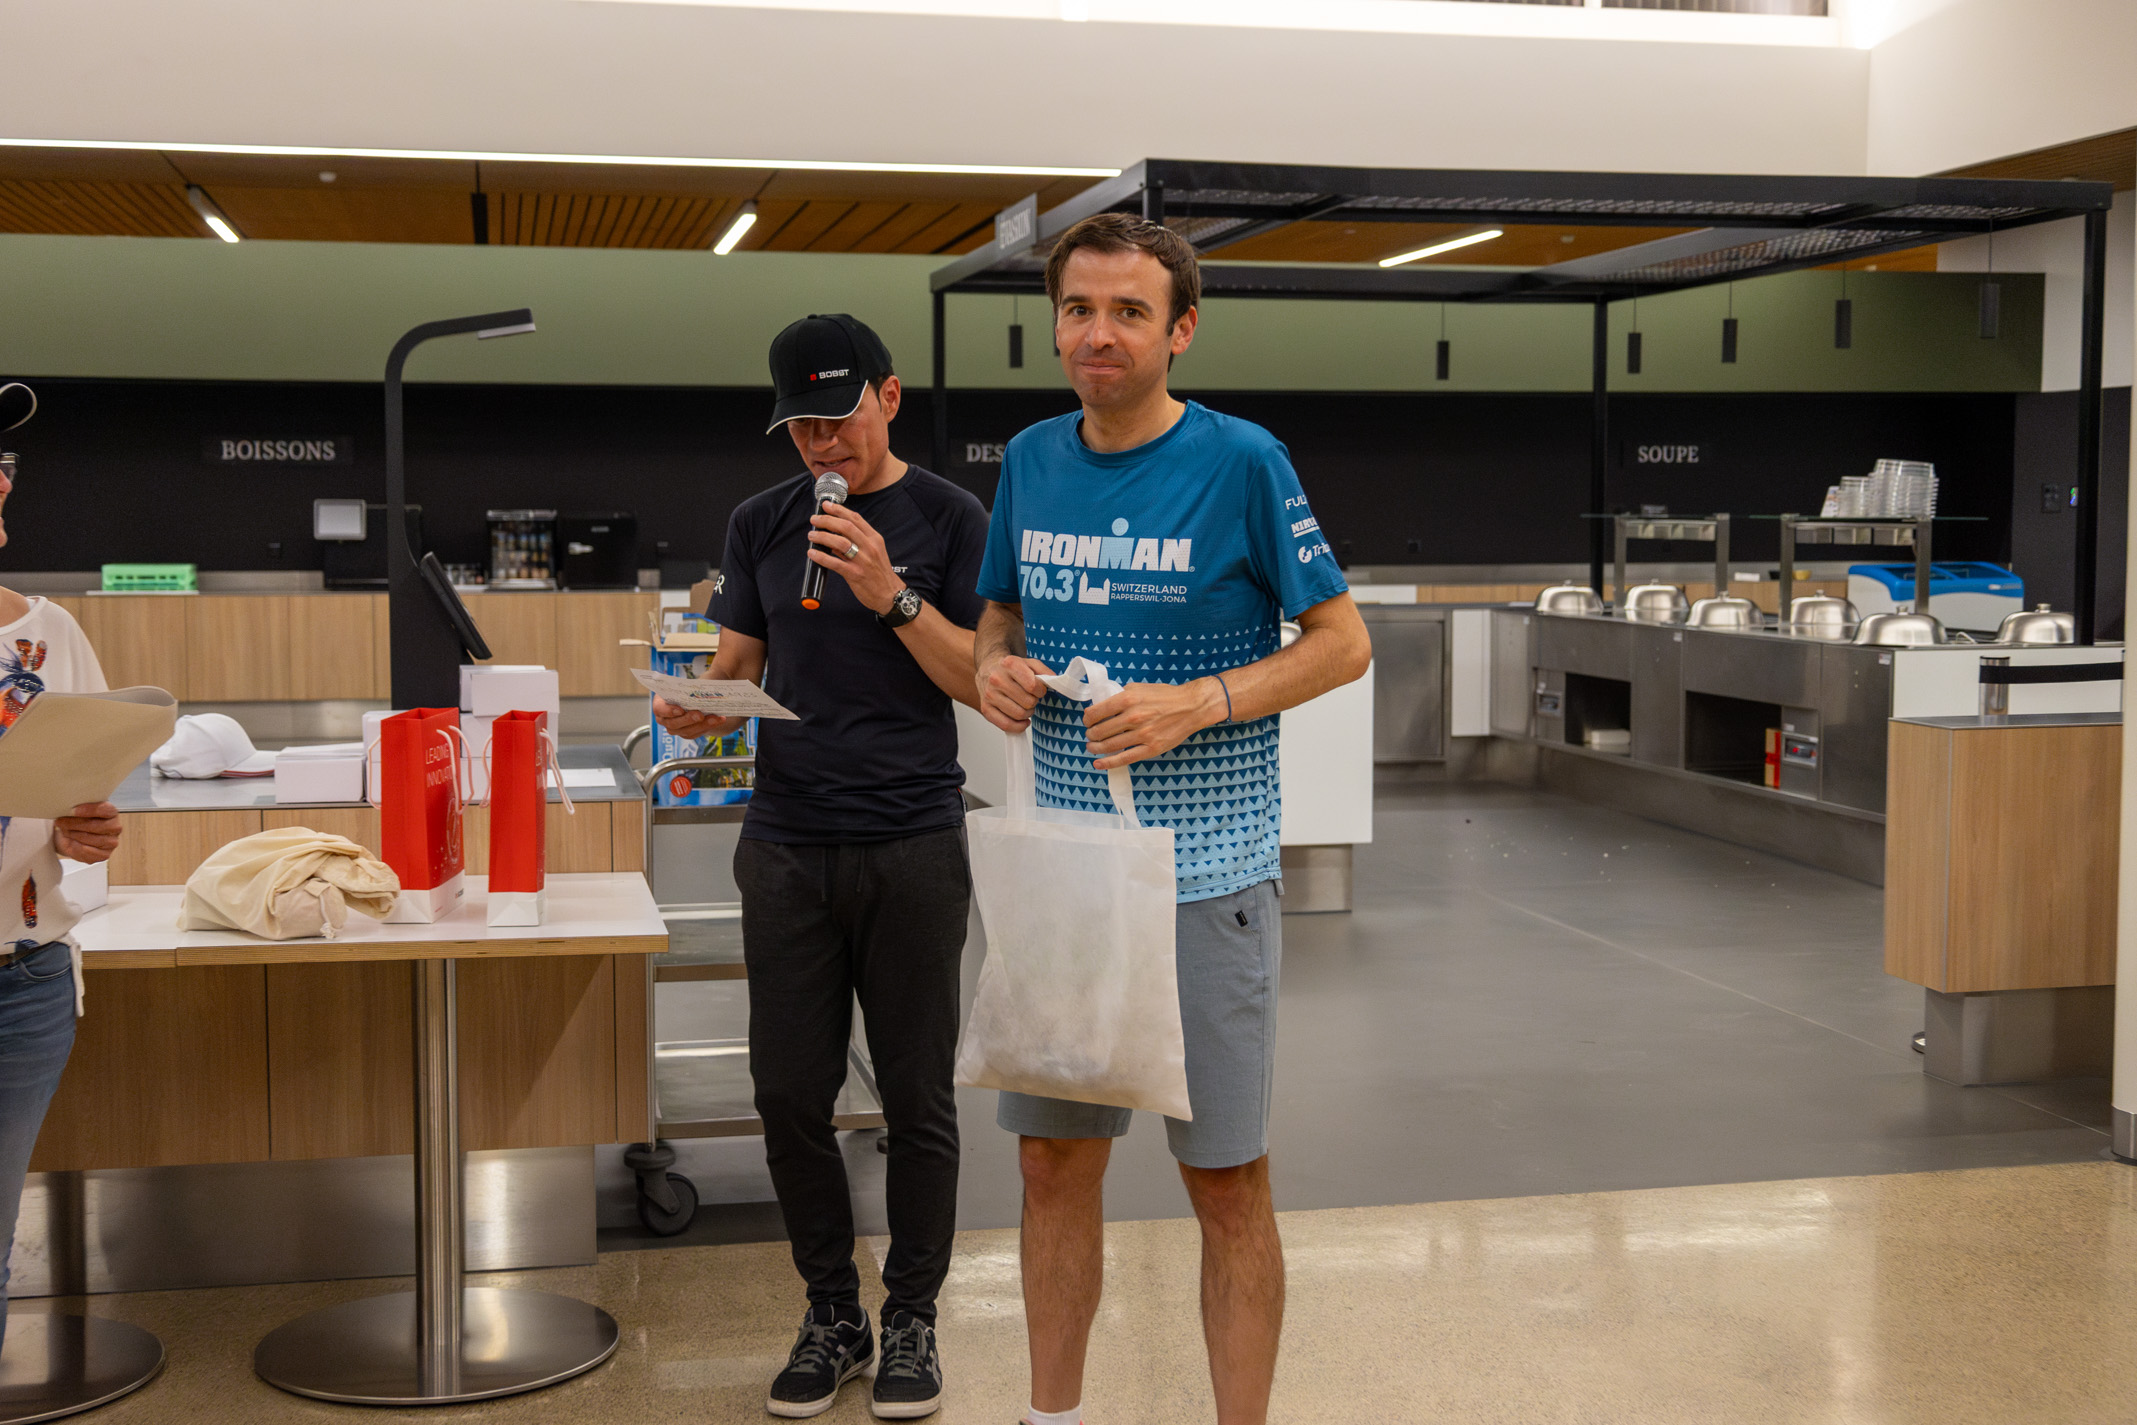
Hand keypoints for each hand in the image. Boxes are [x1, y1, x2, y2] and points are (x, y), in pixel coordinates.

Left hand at [54, 802, 120, 864]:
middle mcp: (115, 827)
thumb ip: (78, 808)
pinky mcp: (104, 855)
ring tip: (66, 832)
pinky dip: (76, 848)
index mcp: (111, 812)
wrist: (73, 836)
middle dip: (75, 824)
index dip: (89, 810)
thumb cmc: (78, 821)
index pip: (105, 810)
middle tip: (61, 822)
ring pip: (91, 839)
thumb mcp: (78, 810)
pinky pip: (87, 852)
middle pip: (96, 826)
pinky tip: (72, 842)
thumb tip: (68, 808)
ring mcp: (111, 842)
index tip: (73, 810)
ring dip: (74, 835)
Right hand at [651, 695, 741, 742]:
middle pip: (674, 723)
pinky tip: (718, 720)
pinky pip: (696, 734)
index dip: (669, 711)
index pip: (660, 710)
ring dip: (702, 725)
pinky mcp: (686, 733)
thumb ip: (687, 688)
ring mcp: (675, 729)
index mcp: (659, 704)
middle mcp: (664, 719)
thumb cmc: (686, 690)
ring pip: (687, 731)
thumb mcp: (684, 686)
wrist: (693, 698)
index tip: (681, 709)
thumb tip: (701, 688)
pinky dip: (708, 727)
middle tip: (700, 715)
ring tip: (715, 718)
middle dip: (689, 719)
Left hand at [807, 501, 901, 614]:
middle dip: (827, 520)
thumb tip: (835, 533)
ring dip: (823, 536)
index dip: (839, 510)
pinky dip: (821, 557)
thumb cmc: (879, 573)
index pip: (855, 518)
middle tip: (814, 519)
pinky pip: (835, 563)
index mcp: (874, 539)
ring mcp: (863, 561)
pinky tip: (812, 553)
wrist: (890, 594)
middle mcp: (869, 547)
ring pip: (840, 543)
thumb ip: (858, 541)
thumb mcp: (874, 551)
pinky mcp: (855, 575)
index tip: (827, 506)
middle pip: (846, 527)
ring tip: (812, 535)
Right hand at [979, 655, 1053, 732]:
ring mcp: (989, 695)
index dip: (1041, 691)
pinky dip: (1018, 726)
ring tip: (1025, 706)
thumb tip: (1054, 681)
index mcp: (1010, 664)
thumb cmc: (1011, 669)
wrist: (988, 669)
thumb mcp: (1029, 663)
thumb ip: (1044, 671)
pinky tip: (1023, 720)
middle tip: (1030, 698)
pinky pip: (1006, 725)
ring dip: (1028, 713)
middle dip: (1034, 702)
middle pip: (1027, 702)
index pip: (1033, 686)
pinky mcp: (985, 709)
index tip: (1039, 690)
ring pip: (1019, 714)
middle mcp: (997, 679)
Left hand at [1083, 679, 1226, 769]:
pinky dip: (1108, 763)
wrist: (1191, 706)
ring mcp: (1142, 735)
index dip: (1087, 719)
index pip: (1096, 713)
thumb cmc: (1165, 696)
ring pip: (1109, 746)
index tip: (1087, 721)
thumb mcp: (1138, 687)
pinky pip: (1125, 759)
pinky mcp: (1151, 748)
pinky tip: (1099, 764)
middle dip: (1090, 734)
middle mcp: (1133, 717)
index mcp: (1128, 699)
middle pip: (1100, 731)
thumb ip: (1120, 696)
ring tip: (1092, 747)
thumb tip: (1101, 707)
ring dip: (1095, 748)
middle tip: (1090, 735)